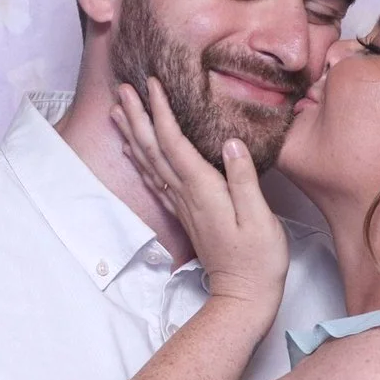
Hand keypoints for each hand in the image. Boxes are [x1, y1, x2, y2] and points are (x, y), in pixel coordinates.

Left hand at [113, 79, 288, 317]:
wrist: (242, 296)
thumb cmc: (258, 258)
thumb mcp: (260, 218)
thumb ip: (244, 180)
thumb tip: (230, 142)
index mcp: (203, 190)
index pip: (174, 143)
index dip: (161, 112)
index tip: (152, 84)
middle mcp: (185, 195)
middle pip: (153, 148)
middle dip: (138, 115)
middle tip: (124, 87)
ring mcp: (182, 205)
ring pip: (149, 162)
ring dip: (132, 134)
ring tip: (119, 109)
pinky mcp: (184, 213)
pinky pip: (154, 180)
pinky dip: (140, 160)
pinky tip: (132, 150)